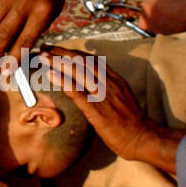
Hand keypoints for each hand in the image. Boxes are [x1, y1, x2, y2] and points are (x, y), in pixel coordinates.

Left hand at [43, 46, 185, 173]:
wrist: (142, 138)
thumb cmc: (132, 124)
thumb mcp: (122, 99)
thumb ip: (109, 91)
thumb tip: (93, 89)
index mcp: (115, 79)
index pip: (91, 60)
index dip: (73, 53)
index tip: (59, 51)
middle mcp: (108, 82)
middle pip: (82, 61)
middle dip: (62, 53)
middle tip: (46, 49)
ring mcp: (103, 94)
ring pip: (78, 71)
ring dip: (58, 62)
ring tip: (43, 57)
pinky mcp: (97, 108)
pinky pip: (77, 91)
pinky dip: (63, 80)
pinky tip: (50, 74)